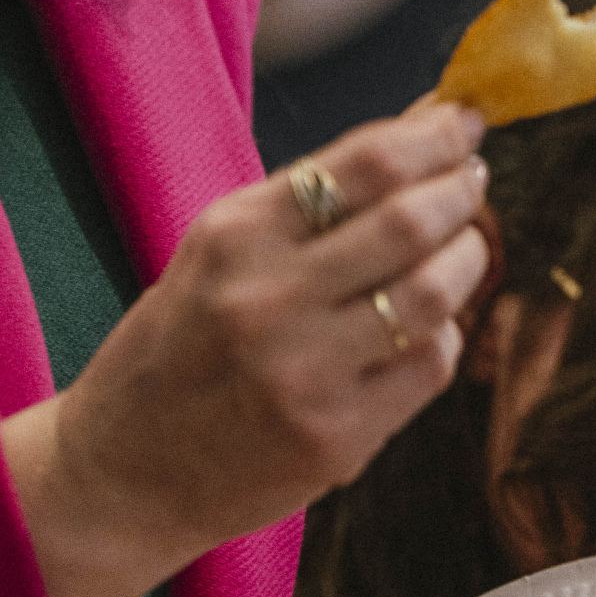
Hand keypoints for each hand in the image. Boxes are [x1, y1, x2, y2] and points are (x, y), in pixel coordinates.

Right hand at [0, 101, 489, 596]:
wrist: (122, 474)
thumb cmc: (174, 352)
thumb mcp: (216, 253)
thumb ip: (313, 195)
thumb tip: (422, 124)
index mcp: (232, 236)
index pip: (364, 164)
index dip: (435, 137)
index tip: (464, 123)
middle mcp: (267, 299)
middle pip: (411, 222)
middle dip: (461, 189)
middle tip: (472, 179)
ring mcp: (306, 373)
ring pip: (433, 293)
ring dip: (467, 257)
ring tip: (462, 245)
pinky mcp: (338, 439)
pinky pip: (428, 365)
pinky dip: (443, 331)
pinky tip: (426, 324)